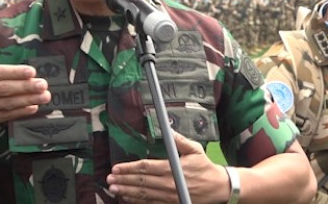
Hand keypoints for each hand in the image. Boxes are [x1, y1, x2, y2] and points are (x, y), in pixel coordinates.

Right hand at [0, 25, 50, 141]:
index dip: (14, 72)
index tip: (31, 71)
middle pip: (3, 90)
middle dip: (26, 87)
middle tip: (44, 84)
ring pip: (6, 104)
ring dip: (27, 100)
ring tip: (45, 96)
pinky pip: (3, 117)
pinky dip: (19, 113)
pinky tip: (32, 108)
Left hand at [107, 131, 229, 202]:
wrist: (218, 187)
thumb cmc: (205, 166)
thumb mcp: (194, 149)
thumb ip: (179, 140)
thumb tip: (168, 130)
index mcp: (171, 168)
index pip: (145, 168)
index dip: (129, 168)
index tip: (117, 168)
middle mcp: (168, 183)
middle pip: (141, 182)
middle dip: (123, 180)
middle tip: (109, 179)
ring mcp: (169, 195)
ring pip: (143, 194)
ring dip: (127, 192)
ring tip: (114, 189)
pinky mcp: (171, 203)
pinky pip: (151, 203)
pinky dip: (138, 201)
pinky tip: (128, 199)